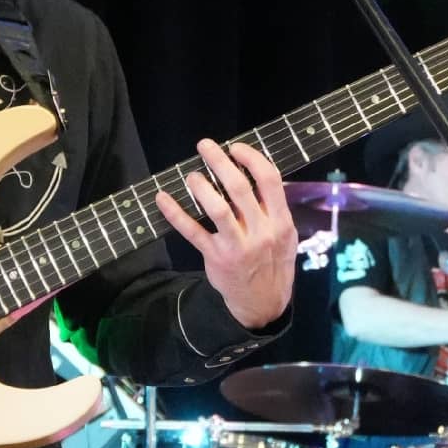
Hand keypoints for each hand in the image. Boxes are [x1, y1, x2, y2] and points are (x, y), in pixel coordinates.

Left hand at [154, 139, 296, 330]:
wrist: (263, 302)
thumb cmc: (272, 260)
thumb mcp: (285, 234)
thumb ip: (273, 207)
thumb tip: (254, 172)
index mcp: (280, 221)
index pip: (269, 180)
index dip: (251, 159)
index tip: (235, 147)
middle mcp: (261, 232)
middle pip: (240, 189)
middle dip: (221, 162)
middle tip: (205, 146)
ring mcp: (237, 246)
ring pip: (218, 210)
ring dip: (201, 187)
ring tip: (191, 175)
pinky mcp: (216, 257)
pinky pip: (193, 233)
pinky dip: (175, 214)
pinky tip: (163, 199)